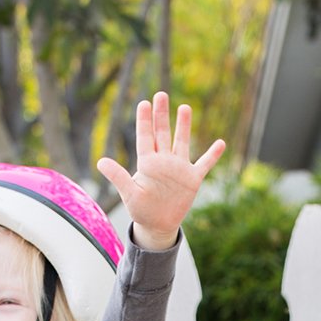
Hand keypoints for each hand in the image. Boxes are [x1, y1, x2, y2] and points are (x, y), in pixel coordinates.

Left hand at [97, 93, 223, 250]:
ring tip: (185, 107)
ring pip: (182, 142)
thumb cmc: (141, 210)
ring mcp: (179, 168)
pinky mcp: (192, 179)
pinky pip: (204, 164)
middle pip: (162, 133)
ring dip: (184, 126)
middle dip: (161, 115)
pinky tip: (221, 143)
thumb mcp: (129, 194)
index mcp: (147, 163)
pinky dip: (212, 155)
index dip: (144, 120)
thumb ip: (118, 176)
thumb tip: (100, 162)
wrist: (158, 225)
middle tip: (161, 95)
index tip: (144, 103)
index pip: (145, 136)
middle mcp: (163, 161)